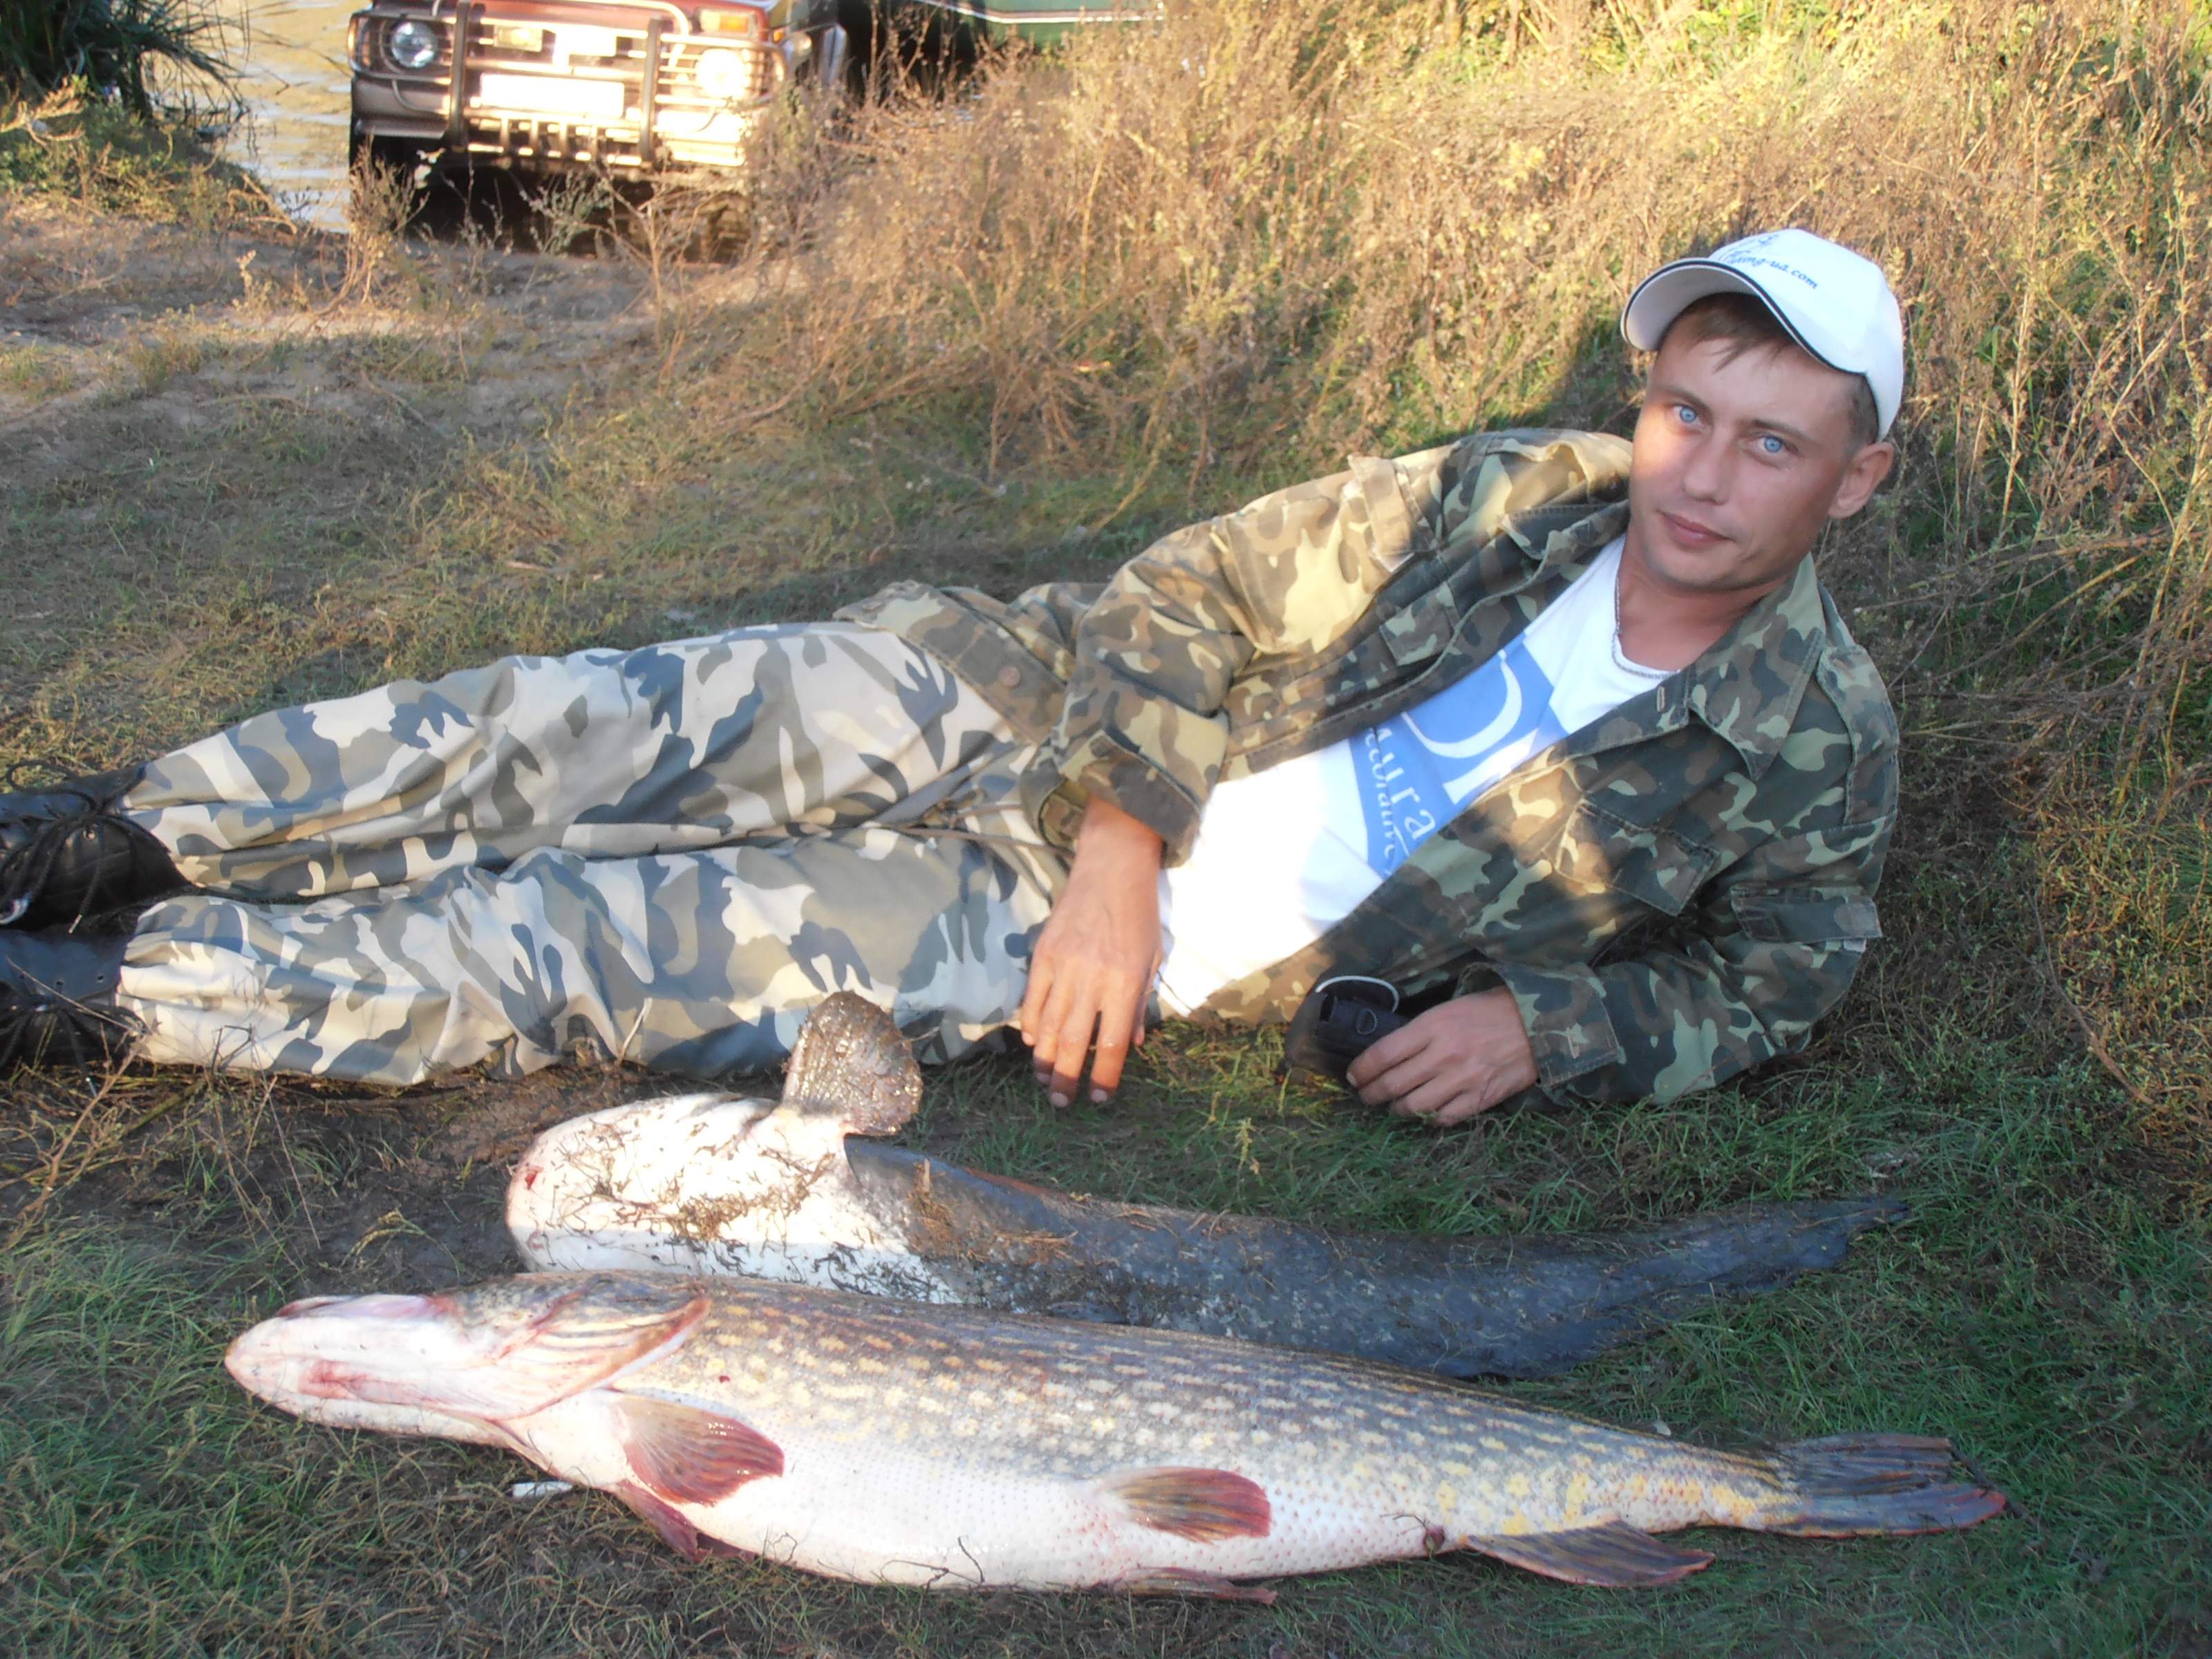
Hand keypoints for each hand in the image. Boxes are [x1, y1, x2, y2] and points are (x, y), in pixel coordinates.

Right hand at [1019, 796, 1163, 1106]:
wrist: (1111, 868)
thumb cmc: (1139, 915)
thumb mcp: (1152, 959)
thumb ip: (1140, 1004)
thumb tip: (1134, 1044)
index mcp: (1125, 982)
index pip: (1113, 1041)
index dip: (1106, 1074)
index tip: (1099, 1098)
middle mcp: (1092, 978)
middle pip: (1076, 1040)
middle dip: (1068, 1077)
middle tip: (1061, 1102)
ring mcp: (1064, 965)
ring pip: (1049, 1024)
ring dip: (1046, 1058)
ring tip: (1044, 1081)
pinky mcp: (1043, 953)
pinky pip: (1032, 998)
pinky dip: (1031, 1023)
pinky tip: (1033, 1042)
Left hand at [1345, 990, 1538, 1126]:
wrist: (1536, 1024)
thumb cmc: (1488, 1011)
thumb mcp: (1448, 1009)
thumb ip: (1419, 1031)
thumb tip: (1388, 1053)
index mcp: (1433, 1026)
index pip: (1383, 1054)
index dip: (1362, 1069)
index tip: (1354, 1076)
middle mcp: (1444, 1054)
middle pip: (1393, 1083)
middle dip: (1372, 1093)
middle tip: (1365, 1095)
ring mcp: (1462, 1079)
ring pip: (1414, 1106)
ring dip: (1396, 1110)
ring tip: (1391, 1107)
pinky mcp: (1480, 1098)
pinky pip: (1444, 1118)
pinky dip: (1428, 1120)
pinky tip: (1423, 1114)